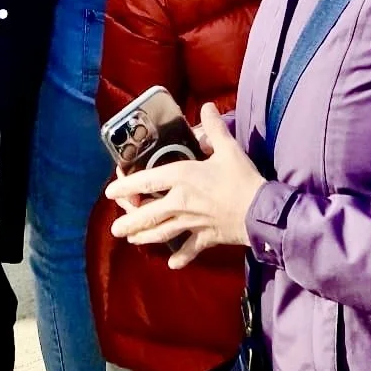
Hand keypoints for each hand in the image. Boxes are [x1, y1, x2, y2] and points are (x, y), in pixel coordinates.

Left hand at [104, 104, 264, 267]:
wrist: (260, 211)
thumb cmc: (242, 178)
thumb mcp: (228, 148)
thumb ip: (214, 127)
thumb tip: (207, 106)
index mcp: (182, 178)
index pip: (146, 180)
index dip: (126, 186)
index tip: (111, 191)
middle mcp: (180, 202)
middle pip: (148, 214)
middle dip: (129, 222)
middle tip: (115, 229)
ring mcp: (191, 223)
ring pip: (162, 233)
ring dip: (145, 237)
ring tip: (132, 240)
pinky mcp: (205, 238)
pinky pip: (190, 250)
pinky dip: (181, 257)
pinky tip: (172, 264)